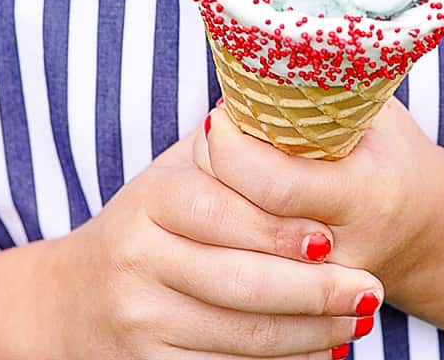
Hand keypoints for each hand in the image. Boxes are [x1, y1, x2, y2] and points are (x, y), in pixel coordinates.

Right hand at [46, 119, 383, 359]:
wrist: (74, 297)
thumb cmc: (154, 221)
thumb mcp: (179, 173)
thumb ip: (232, 150)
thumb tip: (303, 108)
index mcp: (150, 198)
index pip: (222, 212)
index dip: (280, 229)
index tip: (332, 236)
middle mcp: (136, 258)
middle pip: (239, 282)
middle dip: (313, 290)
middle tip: (368, 288)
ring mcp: (139, 319)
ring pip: (240, 336)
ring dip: (309, 333)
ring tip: (358, 319)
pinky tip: (318, 352)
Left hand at [195, 95, 443, 307]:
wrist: (427, 230)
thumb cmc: (394, 153)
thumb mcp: (374, 110)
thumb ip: (326, 88)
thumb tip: (262, 41)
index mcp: (364, 196)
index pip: (274, 186)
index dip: (231, 149)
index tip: (219, 115)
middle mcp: (340, 253)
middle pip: (243, 221)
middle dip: (211, 172)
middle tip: (211, 136)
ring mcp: (318, 289)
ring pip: (233, 254)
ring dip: (210, 206)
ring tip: (217, 166)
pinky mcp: (298, 306)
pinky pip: (242, 273)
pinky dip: (222, 236)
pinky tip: (220, 206)